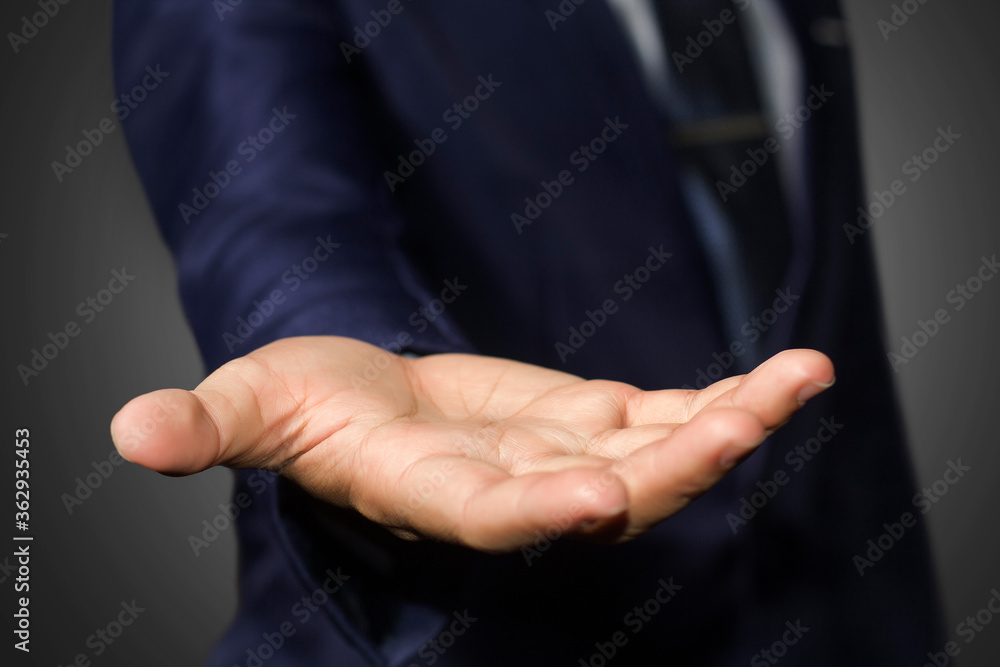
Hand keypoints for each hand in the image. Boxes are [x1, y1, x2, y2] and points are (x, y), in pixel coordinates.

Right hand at [111, 337, 833, 550]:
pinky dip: (725, 396)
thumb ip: (207, 425)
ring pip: (653, 453)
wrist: (358, 390)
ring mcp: (559, 453)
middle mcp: (508, 488)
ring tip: (794, 384)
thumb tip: (133, 433)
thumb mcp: (250, 401)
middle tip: (741, 427)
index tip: (602, 492)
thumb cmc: (303, 401)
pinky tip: (788, 375)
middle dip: (671, 465)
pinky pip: (667, 413)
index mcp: (427, 491)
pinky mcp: (588, 417)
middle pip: (600, 490)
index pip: (488, 514)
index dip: (540, 507)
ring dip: (723, 424)